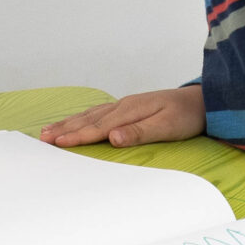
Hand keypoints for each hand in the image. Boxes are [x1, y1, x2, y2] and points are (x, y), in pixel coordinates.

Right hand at [39, 85, 206, 148]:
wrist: (203, 101)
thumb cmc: (186, 116)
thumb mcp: (167, 127)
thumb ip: (139, 132)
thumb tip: (112, 137)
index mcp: (129, 111)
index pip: (97, 127)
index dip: (76, 136)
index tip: (56, 143)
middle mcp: (123, 106)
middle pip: (88, 119)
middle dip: (64, 128)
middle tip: (41, 137)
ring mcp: (124, 105)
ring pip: (90, 115)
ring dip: (69, 123)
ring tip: (49, 130)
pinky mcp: (128, 108)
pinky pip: (99, 113)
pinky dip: (83, 118)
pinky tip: (76, 120)